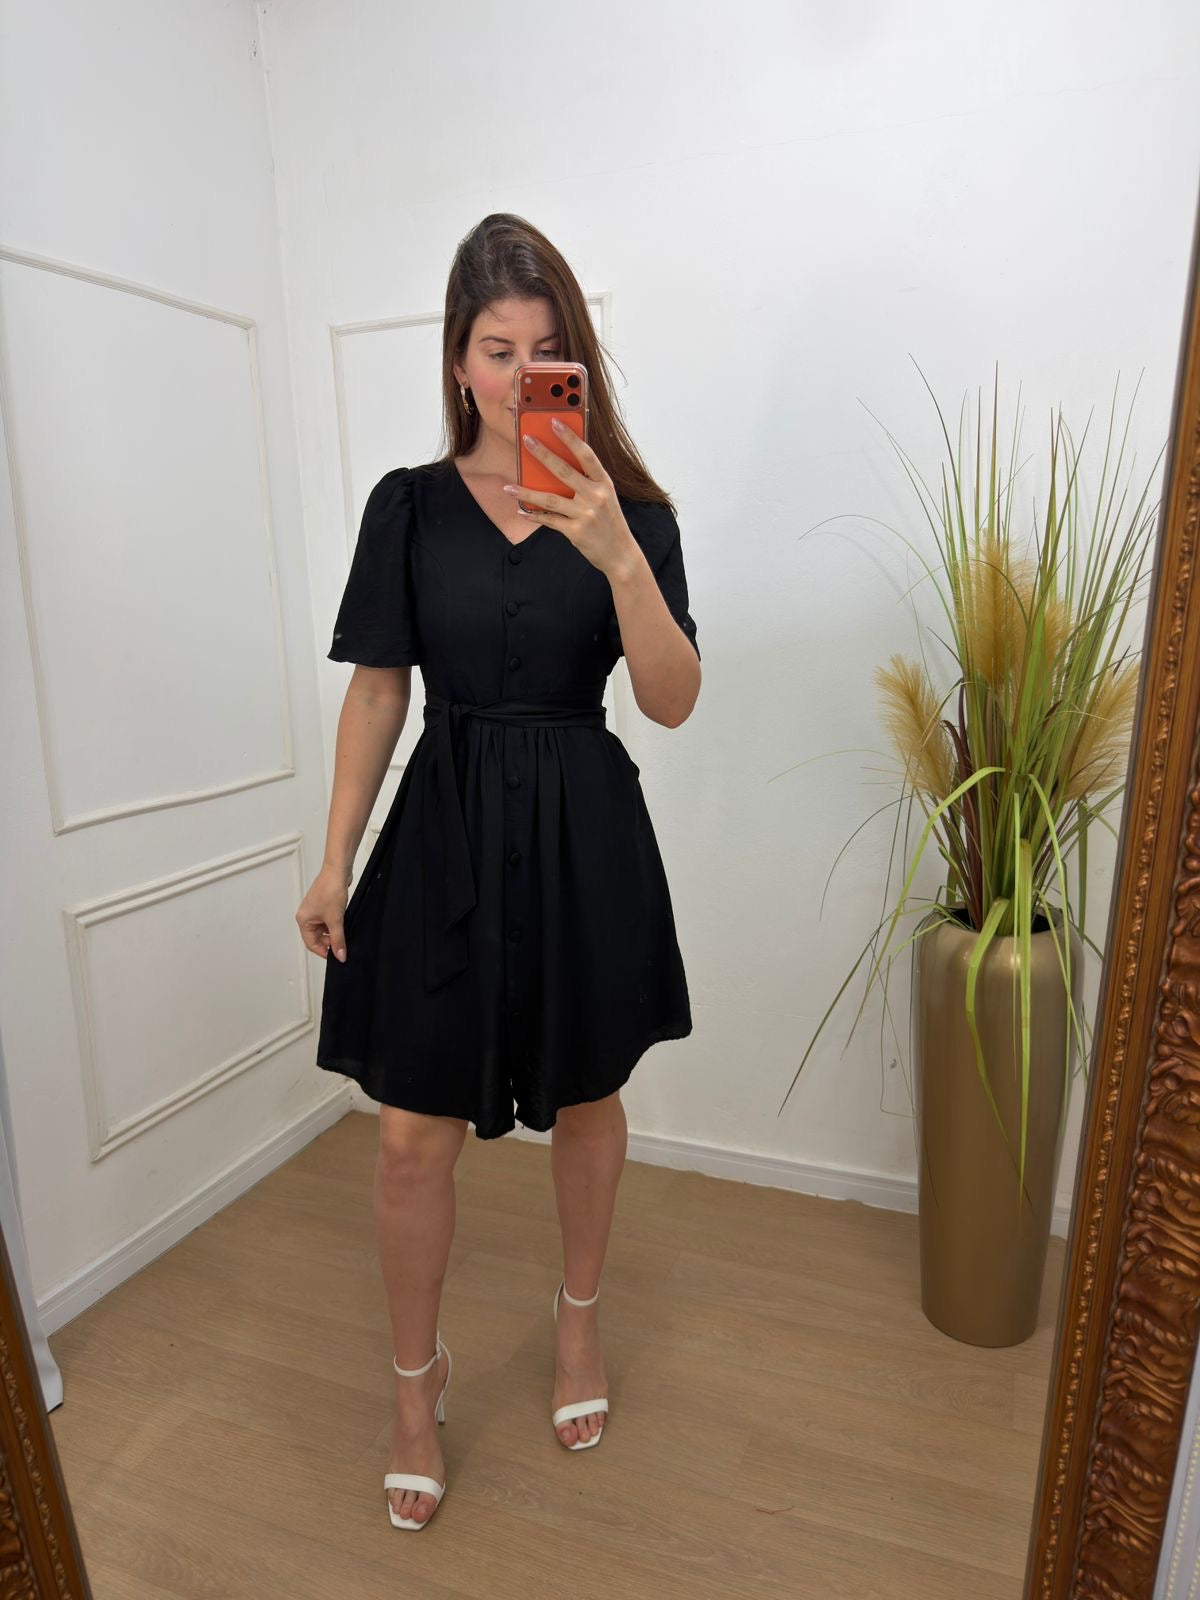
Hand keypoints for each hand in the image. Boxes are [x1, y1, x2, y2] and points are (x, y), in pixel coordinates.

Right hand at [296, 865, 350, 961]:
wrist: (338, 871)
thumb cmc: (330, 889)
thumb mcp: (335, 920)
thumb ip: (338, 940)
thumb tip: (340, 955)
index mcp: (303, 920)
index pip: (311, 944)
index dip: (324, 952)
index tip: (336, 957)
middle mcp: (307, 915)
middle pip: (318, 937)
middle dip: (330, 942)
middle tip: (342, 944)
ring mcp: (316, 910)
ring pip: (325, 929)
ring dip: (334, 932)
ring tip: (344, 931)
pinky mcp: (325, 905)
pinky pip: (329, 920)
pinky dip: (336, 924)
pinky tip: (344, 922)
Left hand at [502, 420, 637, 578]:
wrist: (620, 554)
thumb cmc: (609, 521)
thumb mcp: (605, 497)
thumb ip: (586, 482)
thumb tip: (555, 466)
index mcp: (604, 483)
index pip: (586, 455)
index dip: (570, 438)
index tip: (554, 422)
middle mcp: (596, 496)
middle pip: (564, 471)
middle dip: (543, 454)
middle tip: (527, 441)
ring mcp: (586, 515)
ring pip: (550, 499)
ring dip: (526, 492)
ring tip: (508, 487)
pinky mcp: (576, 532)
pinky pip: (550, 520)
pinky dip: (534, 516)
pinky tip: (521, 511)